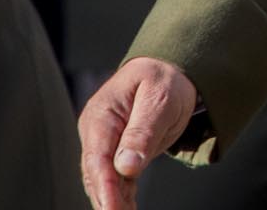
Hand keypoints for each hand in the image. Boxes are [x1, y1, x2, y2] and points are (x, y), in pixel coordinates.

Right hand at [77, 57, 197, 209]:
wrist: (169, 71)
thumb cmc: (164, 80)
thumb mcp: (159, 99)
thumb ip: (143, 131)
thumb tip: (125, 167)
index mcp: (102, 114)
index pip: (98, 157)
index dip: (104, 185)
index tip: (111, 208)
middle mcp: (98, 131)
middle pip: (96, 173)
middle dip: (106, 199)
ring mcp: (106, 143)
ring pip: (104, 179)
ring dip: (113, 201)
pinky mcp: (118, 153)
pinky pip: (118, 179)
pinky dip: (122, 196)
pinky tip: (128, 209)